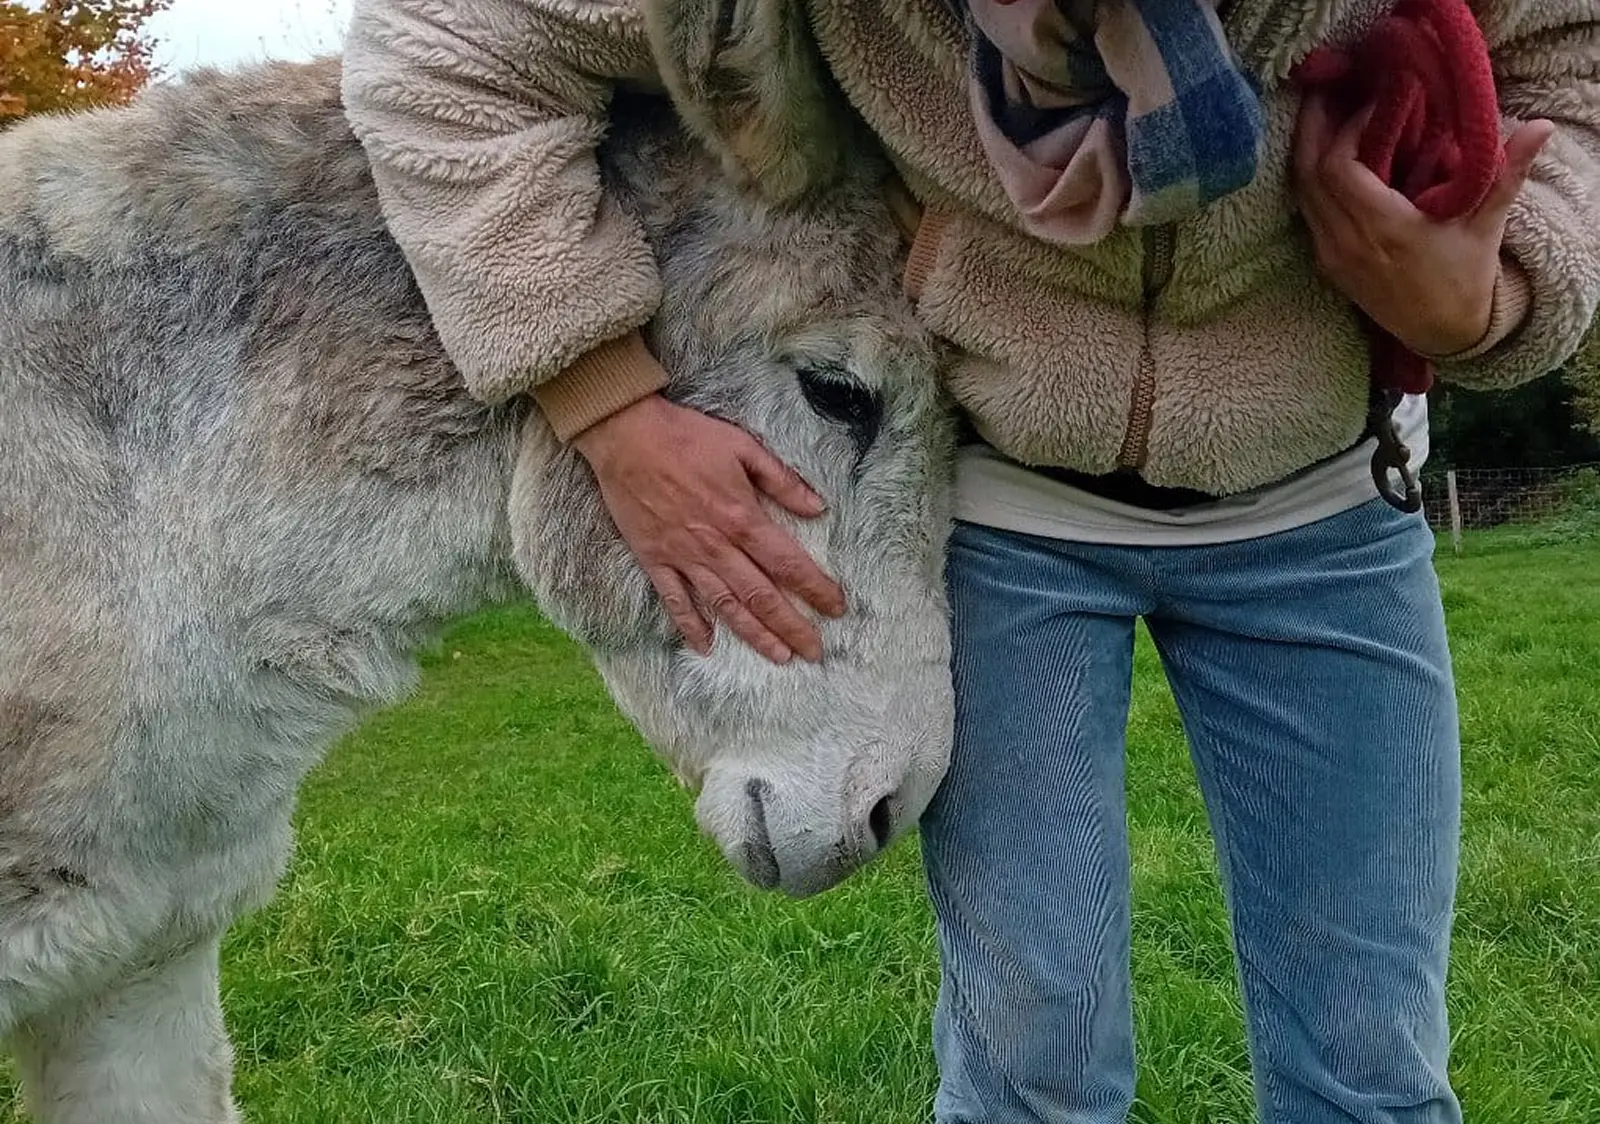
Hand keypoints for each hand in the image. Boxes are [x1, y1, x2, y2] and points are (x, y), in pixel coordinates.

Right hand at [573, 393, 845, 664]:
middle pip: (762, 596)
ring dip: (754, 634)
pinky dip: (691, 626)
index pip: (789, 564)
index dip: (816, 589)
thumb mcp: (743, 446)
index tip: (837, 608)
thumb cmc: (687, 436)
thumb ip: (782, 480)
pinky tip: (706, 647)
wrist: (626, 435)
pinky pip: (675, 600)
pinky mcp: (655, 559)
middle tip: (814, 651)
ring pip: (725, 606)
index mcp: (743, 518)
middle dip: (792, 626)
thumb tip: (818, 507)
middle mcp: (717, 546)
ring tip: (779, 656)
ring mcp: (684, 556)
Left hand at [1292, 93, 1552, 356]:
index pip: (1339, 170)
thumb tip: (1540, 128)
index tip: (1373, 109)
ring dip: (1308, 153)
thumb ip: (1505, 175)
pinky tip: (1326, 158)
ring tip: (1323, 117)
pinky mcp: (1326, 263)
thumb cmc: (1464, 277)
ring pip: (1300, 195)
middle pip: (1307, 176)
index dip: (1348, 132)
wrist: (1440, 332)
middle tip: (1327, 95)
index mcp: (1382, 231)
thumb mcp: (1486, 225)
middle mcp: (1347, 243)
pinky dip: (1312, 181)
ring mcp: (1331, 255)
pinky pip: (1307, 213)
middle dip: (1313, 131)